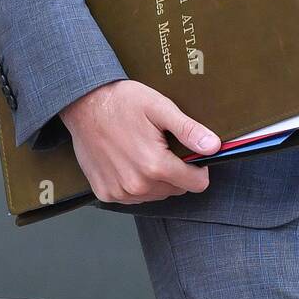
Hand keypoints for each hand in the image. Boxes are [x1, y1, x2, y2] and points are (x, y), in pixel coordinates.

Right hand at [59, 80, 220, 203]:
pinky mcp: (105, 193)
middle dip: (176, 172)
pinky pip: (133, 197)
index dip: (199, 168)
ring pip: (155, 195)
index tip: (192, 155)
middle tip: (163, 146)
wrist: (84, 104)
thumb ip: (188, 130)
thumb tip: (214, 146)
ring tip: (144, 150)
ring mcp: (119, 192)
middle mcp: (137, 185)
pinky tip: (129, 160)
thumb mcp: (160, 108)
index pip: (196, 184)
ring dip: (157, 179)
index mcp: (154, 165)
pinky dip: (137, 183)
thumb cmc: (122, 102)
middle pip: (176, 190)